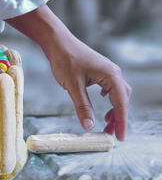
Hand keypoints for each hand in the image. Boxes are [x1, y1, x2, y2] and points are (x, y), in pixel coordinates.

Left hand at [7, 5, 130, 140]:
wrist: (57, 42)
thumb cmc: (65, 60)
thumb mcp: (73, 86)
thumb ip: (83, 106)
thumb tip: (90, 126)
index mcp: (111, 76)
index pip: (121, 104)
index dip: (121, 122)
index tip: (120, 138)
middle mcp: (113, 73)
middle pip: (122, 100)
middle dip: (118, 117)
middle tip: (109, 133)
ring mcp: (106, 71)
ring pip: (117, 94)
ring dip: (114, 108)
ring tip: (105, 122)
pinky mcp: (99, 70)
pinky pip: (110, 87)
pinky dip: (109, 99)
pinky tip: (101, 102)